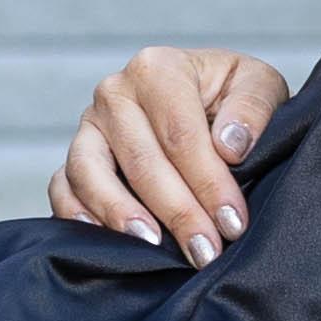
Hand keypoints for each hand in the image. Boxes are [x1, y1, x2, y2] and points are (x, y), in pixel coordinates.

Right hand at [51, 48, 286, 258]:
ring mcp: (88, 127)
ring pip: (90, 173)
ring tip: (152, 247)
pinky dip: (76, 214)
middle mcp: (114, 93)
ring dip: (121, 215)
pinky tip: (106, 241)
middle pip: (141, 161)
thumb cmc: (232, 98)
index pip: (181, 134)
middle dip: (177, 212)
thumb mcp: (259, 86)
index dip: (209, 183)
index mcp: (158, 68)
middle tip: (206, 251)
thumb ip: (252, 107)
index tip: (233, 222)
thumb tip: (229, 145)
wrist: (208, 104)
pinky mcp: (74, 158)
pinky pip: (62, 187)